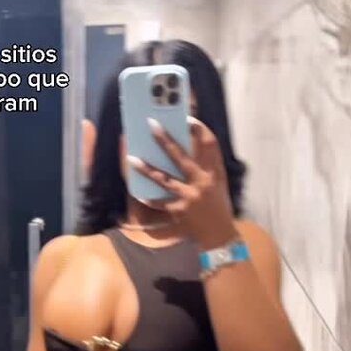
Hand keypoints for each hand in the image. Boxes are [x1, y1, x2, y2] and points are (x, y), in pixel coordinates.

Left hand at [128, 117, 236, 249]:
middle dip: (166, 140)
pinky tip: (137, 191)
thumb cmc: (217, 202)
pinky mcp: (179, 211)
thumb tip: (188, 143)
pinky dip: (149, 198)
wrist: (219, 232)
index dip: (199, 130)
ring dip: (146, 169)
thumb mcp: (218, 180)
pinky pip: (159, 203)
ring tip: (131, 158)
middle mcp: (202, 182)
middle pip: (182, 157)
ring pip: (164, 179)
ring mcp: (189, 197)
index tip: (187, 118)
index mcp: (214, 172)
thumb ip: (207, 163)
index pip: (210, 145)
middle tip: (151, 125)